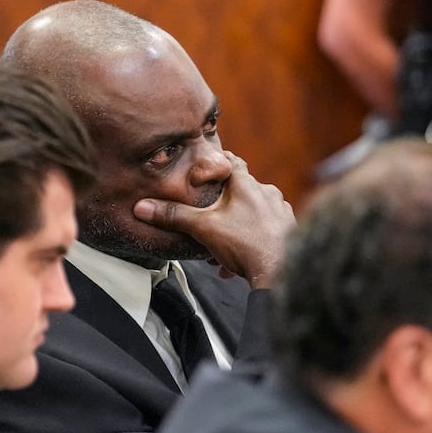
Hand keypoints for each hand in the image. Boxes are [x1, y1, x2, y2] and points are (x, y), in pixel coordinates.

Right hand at [133, 152, 293, 286]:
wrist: (280, 271)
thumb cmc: (246, 244)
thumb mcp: (202, 228)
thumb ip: (174, 215)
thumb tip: (144, 207)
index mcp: (246, 184)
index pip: (230, 161)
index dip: (216, 163)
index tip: (206, 167)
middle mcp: (267, 193)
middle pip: (240, 190)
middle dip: (222, 203)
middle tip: (207, 215)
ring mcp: (280, 212)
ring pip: (252, 212)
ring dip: (236, 224)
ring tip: (220, 245)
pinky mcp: (287, 230)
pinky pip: (263, 230)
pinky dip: (248, 240)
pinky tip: (236, 260)